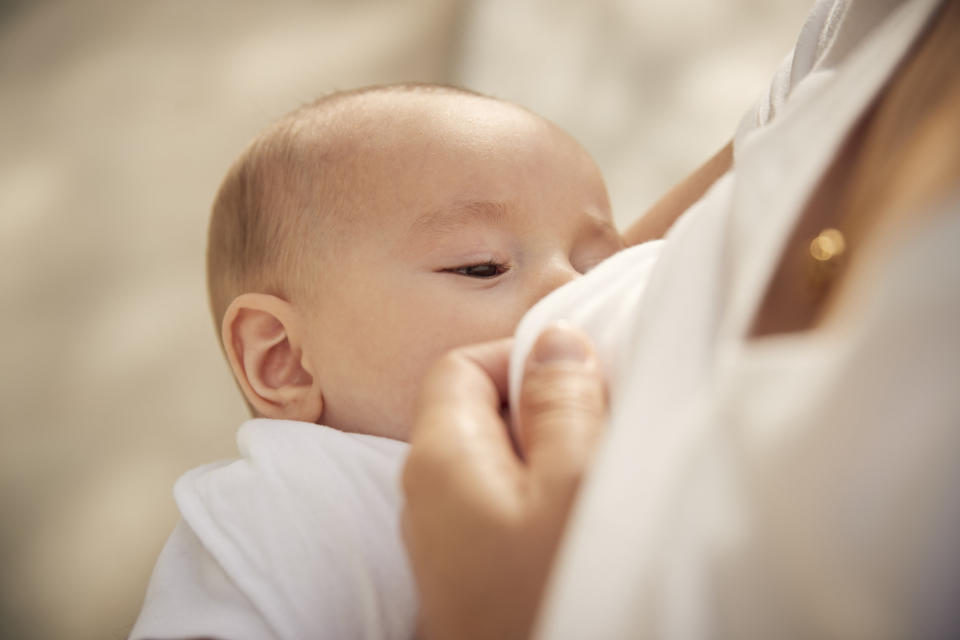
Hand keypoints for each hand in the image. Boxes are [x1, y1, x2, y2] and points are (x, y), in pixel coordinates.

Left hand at [402, 324, 606, 639]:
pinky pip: (499, 509)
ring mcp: (445, 540)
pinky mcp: (468, 575)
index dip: (521, 358)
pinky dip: (540, 498)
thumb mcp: (573, 483)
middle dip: (542, 408)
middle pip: (476, 413)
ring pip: (494, 463)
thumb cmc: (552, 594)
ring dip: (548, 456)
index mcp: (438, 458)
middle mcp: (426, 496)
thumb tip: (552, 342)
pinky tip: (578, 522)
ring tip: (596, 477)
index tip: (580, 378)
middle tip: (601, 428)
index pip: (461, 366)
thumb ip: (561, 402)